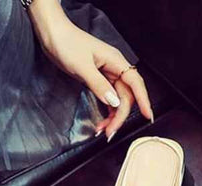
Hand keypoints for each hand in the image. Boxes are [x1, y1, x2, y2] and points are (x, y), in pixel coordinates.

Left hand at [28, 0, 152, 140]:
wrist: (53, 36)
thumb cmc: (67, 44)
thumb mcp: (82, 67)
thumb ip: (98, 85)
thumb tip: (113, 102)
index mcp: (115, 61)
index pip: (135, 83)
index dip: (143, 100)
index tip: (147, 115)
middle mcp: (114, 68)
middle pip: (126, 96)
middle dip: (120, 116)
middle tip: (110, 133)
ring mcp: (106, 75)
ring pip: (117, 100)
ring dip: (112, 117)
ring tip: (103, 131)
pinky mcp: (98, 80)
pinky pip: (107, 98)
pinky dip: (106, 111)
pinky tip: (101, 123)